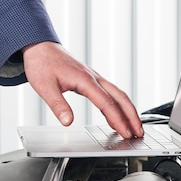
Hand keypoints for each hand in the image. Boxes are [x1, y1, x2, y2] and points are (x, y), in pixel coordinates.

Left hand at [21, 41, 143, 138]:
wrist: (41, 48)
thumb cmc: (42, 64)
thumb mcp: (45, 87)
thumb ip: (58, 105)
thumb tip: (68, 122)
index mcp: (85, 80)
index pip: (107, 103)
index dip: (118, 119)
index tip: (125, 132)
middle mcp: (94, 78)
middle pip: (121, 98)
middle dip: (132, 116)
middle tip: (139, 132)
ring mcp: (95, 78)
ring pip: (118, 95)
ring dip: (128, 111)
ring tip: (134, 127)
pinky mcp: (92, 80)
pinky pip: (110, 94)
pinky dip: (117, 106)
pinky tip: (117, 117)